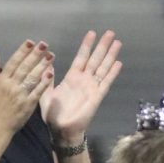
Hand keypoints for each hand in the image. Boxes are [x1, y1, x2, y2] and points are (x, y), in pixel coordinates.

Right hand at [0, 41, 53, 134]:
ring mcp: (20, 95)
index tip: (30, 42)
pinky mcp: (28, 105)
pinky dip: (44, 82)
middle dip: (35, 55)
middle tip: (44, 44)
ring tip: (51, 55)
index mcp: (1, 80)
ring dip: (42, 65)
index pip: (13, 62)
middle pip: (24, 67)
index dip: (22, 51)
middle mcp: (11, 86)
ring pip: (32, 78)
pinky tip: (51, 73)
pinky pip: (37, 91)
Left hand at [40, 29, 122, 143]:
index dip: (86, 46)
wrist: (61, 130)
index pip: (81, 57)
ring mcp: (92, 87)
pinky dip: (112, 73)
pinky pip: (106, 82)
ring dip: (110, 55)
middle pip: (96, 59)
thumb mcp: (45, 93)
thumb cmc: (53, 114)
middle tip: (110, 32)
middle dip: (102, 46)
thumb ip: (47, 78)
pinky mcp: (97, 96)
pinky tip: (118, 63)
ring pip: (103, 68)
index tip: (91, 33)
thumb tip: (46, 62)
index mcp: (71, 78)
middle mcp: (84, 80)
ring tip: (117, 43)